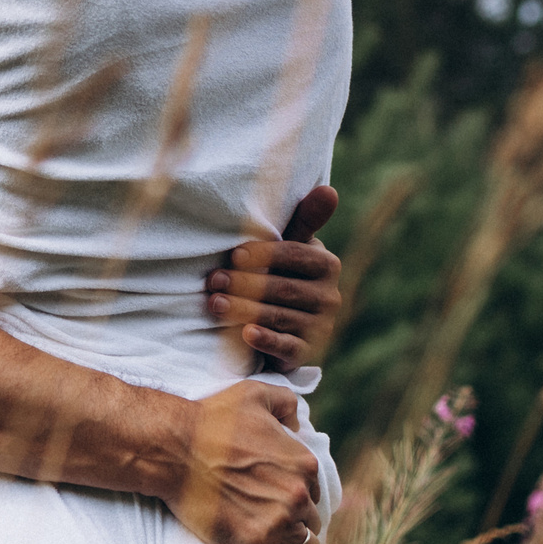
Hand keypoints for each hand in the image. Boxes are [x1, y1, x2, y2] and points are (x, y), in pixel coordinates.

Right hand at [168, 382, 321, 543]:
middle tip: (272, 521)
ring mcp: (276, 523)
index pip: (314, 492)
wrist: (173, 446)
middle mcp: (296, 495)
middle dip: (294, 522)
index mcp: (303, 463)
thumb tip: (300, 424)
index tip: (281, 499)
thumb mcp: (255, 393)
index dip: (298, 496)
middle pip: (309, 521)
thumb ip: (287, 404)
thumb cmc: (211, 418)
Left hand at [205, 185, 341, 369]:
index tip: (235, 255)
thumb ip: (305, 218)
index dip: (265, 255)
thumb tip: (329, 190)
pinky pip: (286, 347)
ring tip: (214, 303)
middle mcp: (329, 296)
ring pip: (278, 316)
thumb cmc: (280, 269)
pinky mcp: (305, 352)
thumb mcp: (290, 243)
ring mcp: (319, 327)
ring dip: (243, 309)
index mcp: (327, 264)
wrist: (281, 319)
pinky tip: (246, 334)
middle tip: (213, 280)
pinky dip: (266, 341)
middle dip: (244, 284)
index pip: (295, 255)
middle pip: (283, 288)